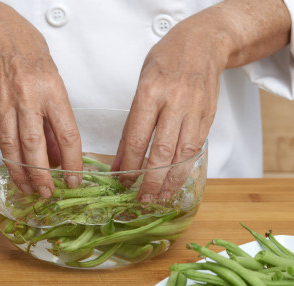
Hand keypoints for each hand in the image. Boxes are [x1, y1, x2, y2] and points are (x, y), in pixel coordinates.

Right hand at [0, 2, 81, 196]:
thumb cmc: (31, 56)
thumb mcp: (55, 83)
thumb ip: (57, 121)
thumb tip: (60, 155)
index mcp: (52, 91)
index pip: (67, 134)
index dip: (73, 162)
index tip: (74, 180)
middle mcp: (27, 98)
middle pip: (35, 146)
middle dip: (42, 175)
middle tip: (48, 193)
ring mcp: (4, 103)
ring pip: (12, 147)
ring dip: (21, 173)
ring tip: (29, 189)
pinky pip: (0, 138)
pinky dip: (8, 156)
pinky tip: (15, 168)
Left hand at [113, 17, 225, 201]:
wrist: (204, 43)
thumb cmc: (167, 60)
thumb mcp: (143, 82)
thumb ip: (134, 120)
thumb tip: (122, 156)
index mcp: (151, 92)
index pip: (136, 137)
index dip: (128, 163)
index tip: (121, 180)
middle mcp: (174, 103)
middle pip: (161, 151)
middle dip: (150, 180)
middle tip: (141, 199)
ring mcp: (194, 110)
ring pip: (182, 154)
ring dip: (170, 181)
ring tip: (160, 198)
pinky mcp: (208, 117)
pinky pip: (196, 148)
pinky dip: (185, 168)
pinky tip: (177, 181)